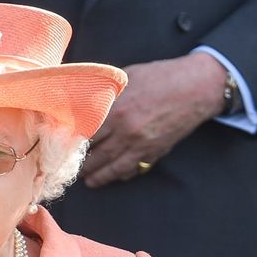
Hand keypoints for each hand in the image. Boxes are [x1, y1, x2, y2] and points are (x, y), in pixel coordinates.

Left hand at [80, 53, 226, 187]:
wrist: (196, 88)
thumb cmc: (161, 77)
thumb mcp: (127, 77)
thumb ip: (105, 92)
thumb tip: (82, 98)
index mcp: (116, 109)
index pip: (84, 132)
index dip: (71, 141)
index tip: (61, 145)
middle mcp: (126, 131)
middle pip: (94, 154)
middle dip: (80, 163)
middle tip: (68, 166)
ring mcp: (141, 144)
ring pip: (111, 167)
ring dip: (96, 175)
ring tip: (87, 179)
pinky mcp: (154, 152)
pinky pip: (131, 169)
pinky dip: (118, 175)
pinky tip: (109, 176)